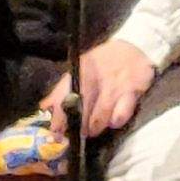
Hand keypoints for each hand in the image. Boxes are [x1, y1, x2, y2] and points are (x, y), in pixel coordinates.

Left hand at [43, 38, 158, 137]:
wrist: (134, 47)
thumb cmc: (103, 61)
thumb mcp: (81, 68)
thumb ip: (62, 89)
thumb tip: (44, 107)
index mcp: (80, 72)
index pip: (64, 98)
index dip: (58, 118)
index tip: (56, 133)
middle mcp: (95, 79)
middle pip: (81, 112)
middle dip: (77, 127)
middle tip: (77, 133)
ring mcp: (114, 87)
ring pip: (99, 119)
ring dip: (94, 128)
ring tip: (93, 128)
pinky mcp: (131, 93)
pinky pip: (120, 117)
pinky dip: (115, 121)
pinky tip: (113, 118)